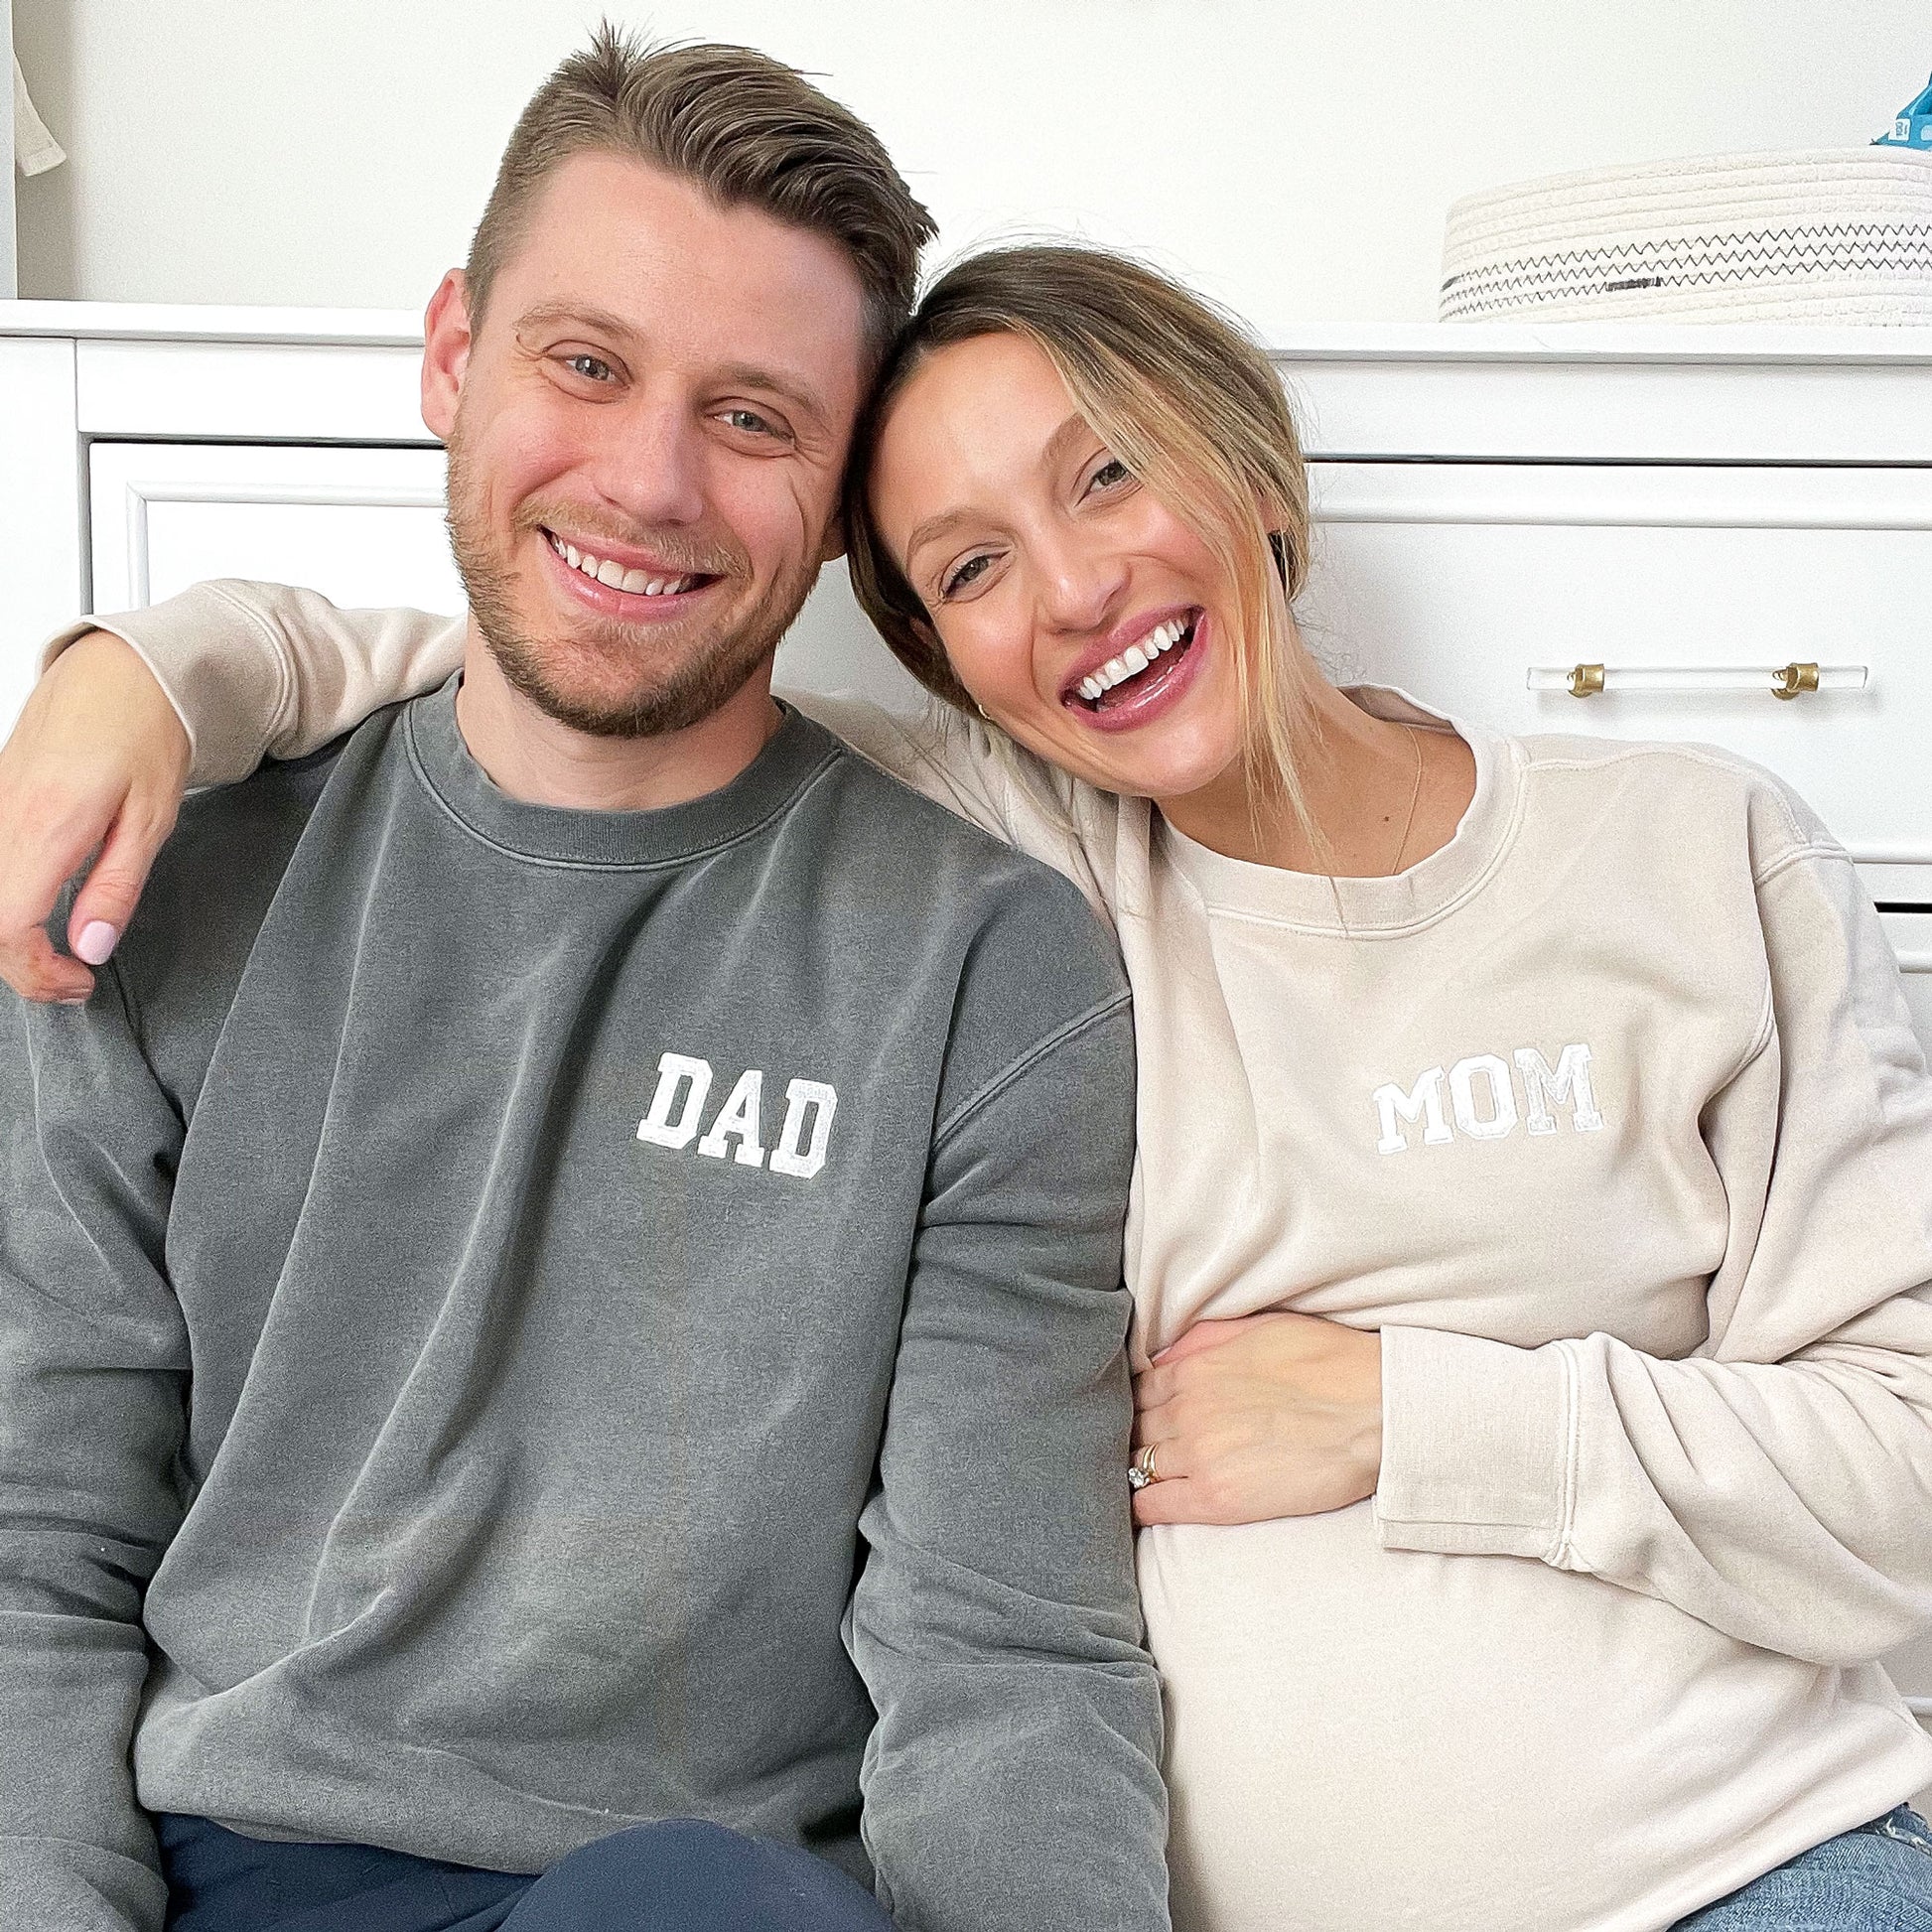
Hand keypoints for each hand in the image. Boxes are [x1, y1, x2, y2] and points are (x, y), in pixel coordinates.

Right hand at [0, 632, 190, 1001]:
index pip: (7, 930)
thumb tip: (91, 946)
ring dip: (9, 937)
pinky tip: (35, 910)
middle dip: (22, 966)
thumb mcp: (151, 820)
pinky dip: (3, 902)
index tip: (77, 981)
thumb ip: (116, 889)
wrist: (121, 672)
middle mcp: (3, 819)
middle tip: (70, 976)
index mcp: (45, 827)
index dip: (37, 973)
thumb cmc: (143, 733)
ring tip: (54, 951)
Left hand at [1131, 1311, 1382, 1526]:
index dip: (1139, 1405)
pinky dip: (1139, 1506)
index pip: (1137, 1390)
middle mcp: (1186, 1410)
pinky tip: (1147, 1506)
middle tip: (1148, 1449)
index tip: (1147, 1417)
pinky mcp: (1216, 1499)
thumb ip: (1203, 1340)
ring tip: (1148, 1479)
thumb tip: (1162, 1356)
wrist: (1376, 1410)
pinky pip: (1151, 1506)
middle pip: (1132, 1428)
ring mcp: (1198, 1455)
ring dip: (1135, 1471)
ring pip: (1135, 1465)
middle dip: (1135, 1437)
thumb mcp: (1260, 1329)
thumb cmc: (1329, 1363)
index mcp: (1194, 1369)